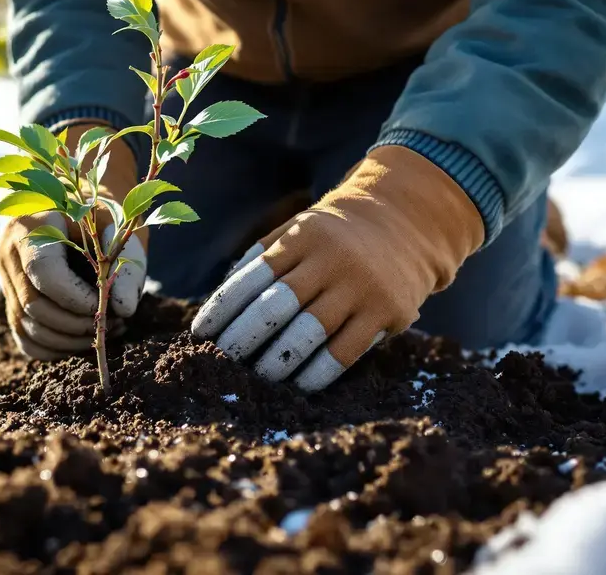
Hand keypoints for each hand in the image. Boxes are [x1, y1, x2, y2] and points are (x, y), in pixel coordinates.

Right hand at [0, 121, 147, 359]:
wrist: (76, 202)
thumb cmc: (100, 211)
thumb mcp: (117, 225)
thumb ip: (125, 264)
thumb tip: (122, 310)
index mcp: (30, 225)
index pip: (44, 273)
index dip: (76, 298)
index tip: (107, 305)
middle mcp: (8, 253)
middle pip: (34, 306)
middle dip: (77, 324)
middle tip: (115, 324)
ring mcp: (5, 278)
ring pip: (28, 327)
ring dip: (70, 340)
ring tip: (106, 331)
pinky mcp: (11, 298)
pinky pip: (24, 338)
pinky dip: (54, 349)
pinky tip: (83, 340)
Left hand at [191, 146, 483, 390]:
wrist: (405, 222)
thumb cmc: (332, 237)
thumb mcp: (296, 232)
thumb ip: (259, 262)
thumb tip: (219, 307)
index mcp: (301, 238)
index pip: (250, 278)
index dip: (222, 308)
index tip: (201, 333)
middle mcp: (331, 260)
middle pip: (275, 308)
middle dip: (243, 339)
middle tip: (223, 361)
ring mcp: (362, 286)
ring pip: (309, 334)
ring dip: (276, 362)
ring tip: (257, 377)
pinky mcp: (388, 311)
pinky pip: (345, 352)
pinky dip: (317, 373)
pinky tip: (298, 384)